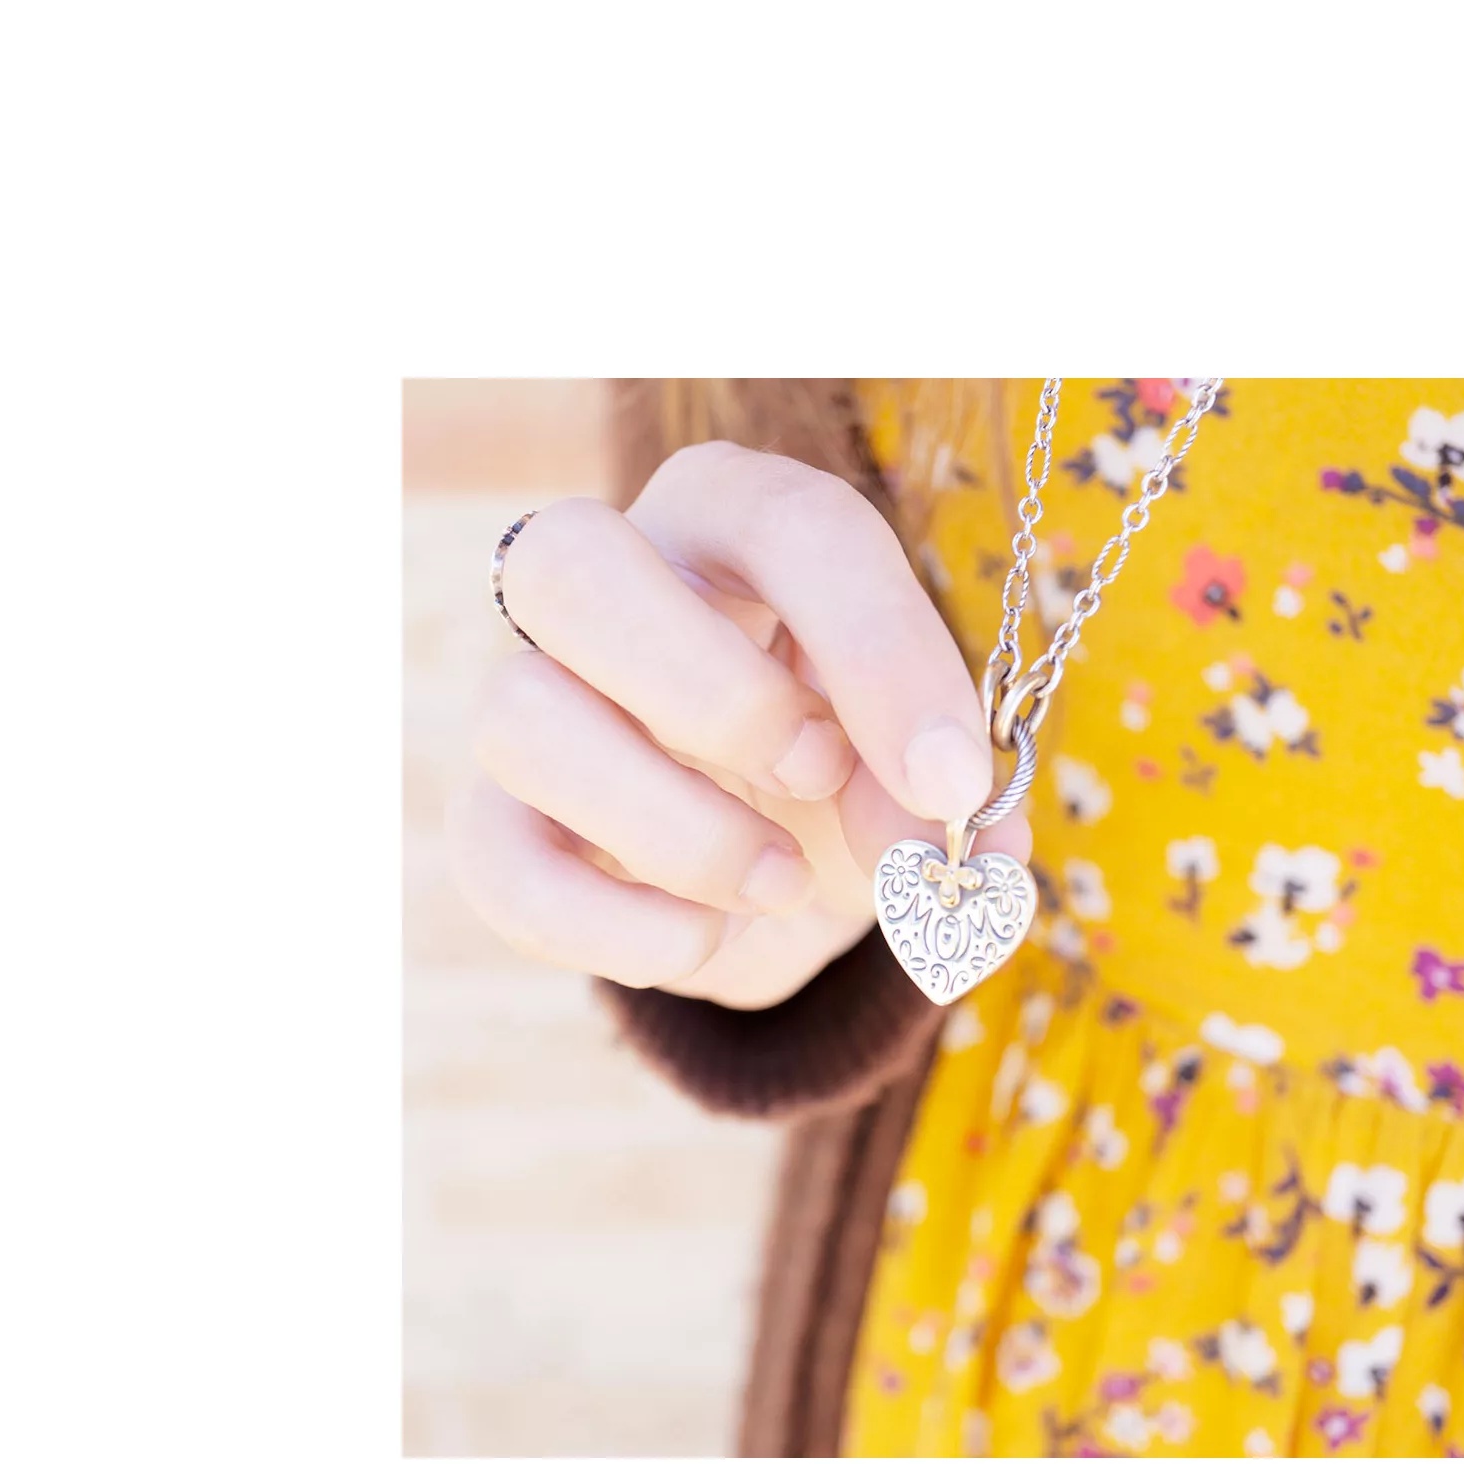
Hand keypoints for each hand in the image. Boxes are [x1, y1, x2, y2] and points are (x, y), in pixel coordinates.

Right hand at [449, 445, 1032, 1009]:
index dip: (879, 655)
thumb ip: (947, 793)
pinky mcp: (498, 819)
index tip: (949, 781)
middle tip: (818, 776)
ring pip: (520, 715)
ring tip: (781, 884)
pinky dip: (613, 925)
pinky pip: (495, 859)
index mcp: (735, 526)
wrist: (778, 866)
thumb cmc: (848, 766)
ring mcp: (533, 697)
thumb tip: (968, 851)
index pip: (791, 528)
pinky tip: (704, 937)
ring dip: (675, 828)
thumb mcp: (916, 765)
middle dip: (715, 694)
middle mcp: (613, 588)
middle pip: (573, 562)